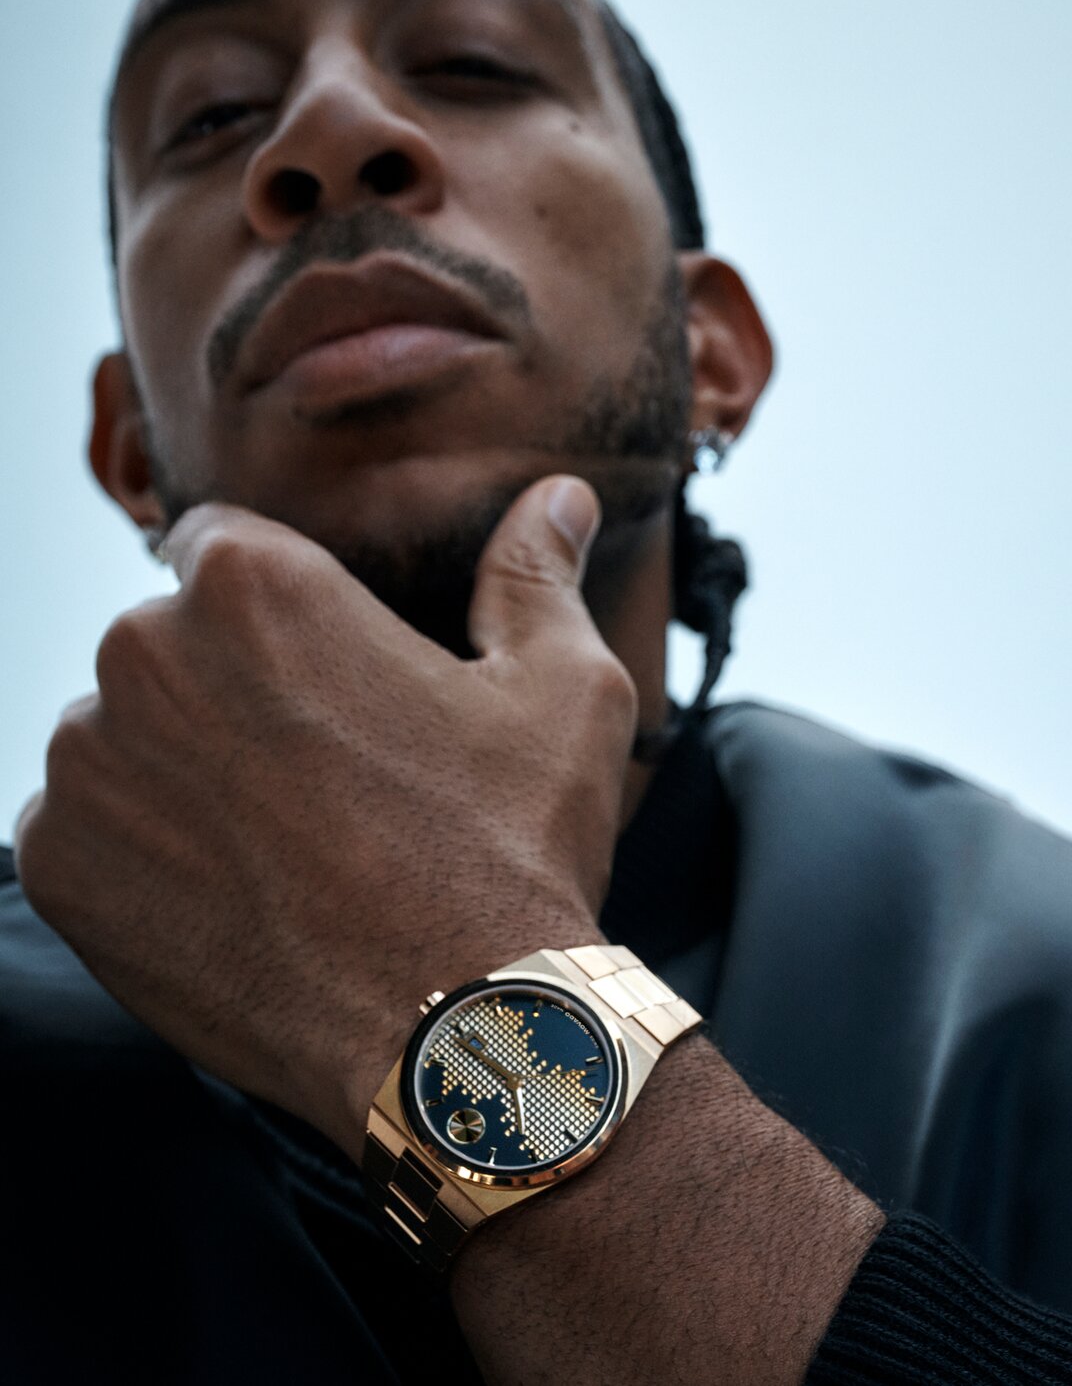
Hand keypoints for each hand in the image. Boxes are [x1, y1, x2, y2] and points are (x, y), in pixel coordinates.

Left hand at [15, 476, 636, 1158]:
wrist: (453, 1031)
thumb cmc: (511, 845)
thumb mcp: (560, 690)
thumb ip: (535, 574)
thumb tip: (559, 496)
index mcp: (254, 582)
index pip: (222, 545)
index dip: (278, 608)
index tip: (324, 673)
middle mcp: (142, 652)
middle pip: (170, 641)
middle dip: (232, 687)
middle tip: (323, 772)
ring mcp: (86, 764)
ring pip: (124, 735)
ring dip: (182, 767)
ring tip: (283, 841)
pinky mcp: (55, 866)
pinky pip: (85, 826)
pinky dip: (140, 849)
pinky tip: (235, 891)